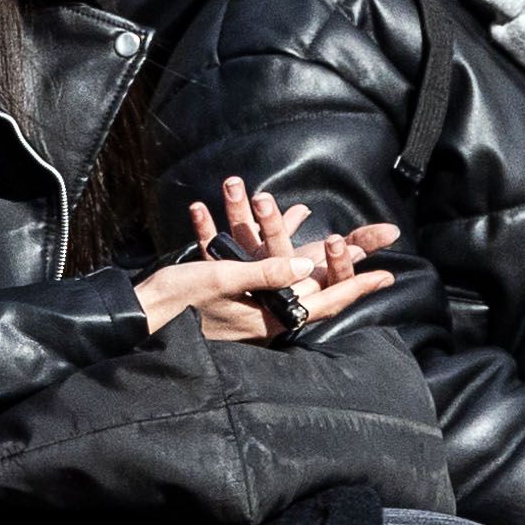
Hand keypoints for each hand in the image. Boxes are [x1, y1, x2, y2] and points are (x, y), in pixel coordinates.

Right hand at [132, 174, 386, 343]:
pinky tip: (253, 212)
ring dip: (292, 235)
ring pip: (283, 267)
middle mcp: (264, 311)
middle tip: (375, 236)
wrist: (137, 313)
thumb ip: (264, 273)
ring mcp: (248, 303)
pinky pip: (252, 262)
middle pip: (313, 282)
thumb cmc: (176, 301)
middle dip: (341, 255)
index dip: (356, 287)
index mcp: (269, 314)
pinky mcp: (230, 293)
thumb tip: (307, 263)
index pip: (323, 301)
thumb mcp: (221, 280)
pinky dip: (255, 237)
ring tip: (307, 211)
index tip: (387, 275)